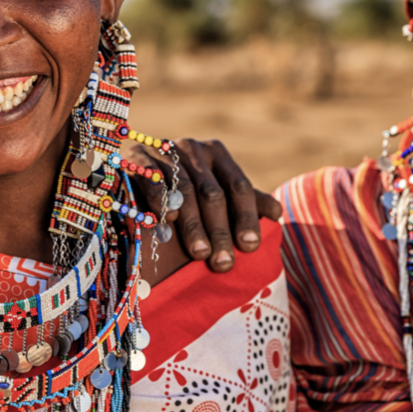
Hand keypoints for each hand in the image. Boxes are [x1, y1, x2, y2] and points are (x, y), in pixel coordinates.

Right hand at [123, 138, 281, 272]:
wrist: (135, 170)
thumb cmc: (185, 189)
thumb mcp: (217, 191)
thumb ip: (246, 201)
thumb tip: (277, 214)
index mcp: (217, 154)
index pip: (238, 186)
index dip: (246, 217)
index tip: (250, 247)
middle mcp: (193, 148)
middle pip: (212, 193)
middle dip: (219, 231)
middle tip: (224, 263)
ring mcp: (164, 149)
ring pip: (184, 190)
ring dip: (193, 225)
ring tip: (200, 255)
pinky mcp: (136, 156)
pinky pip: (152, 180)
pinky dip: (161, 202)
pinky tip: (167, 226)